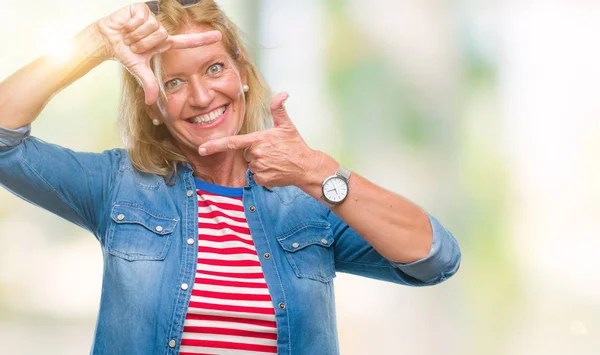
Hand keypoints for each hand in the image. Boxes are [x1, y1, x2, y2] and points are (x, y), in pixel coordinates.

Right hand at [95, 3, 221, 104]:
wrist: (107, 40)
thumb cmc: (125, 54)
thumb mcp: (139, 70)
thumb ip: (149, 84)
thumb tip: (150, 102)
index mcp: (165, 43)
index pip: (188, 42)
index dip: (203, 39)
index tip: (219, 36)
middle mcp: (161, 30)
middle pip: (162, 36)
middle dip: (144, 44)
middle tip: (134, 45)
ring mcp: (152, 18)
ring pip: (152, 28)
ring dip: (136, 36)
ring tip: (129, 36)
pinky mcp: (142, 9)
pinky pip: (142, 18)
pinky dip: (131, 25)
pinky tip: (126, 26)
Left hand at [198, 93, 322, 187]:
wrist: (306, 167)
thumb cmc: (296, 146)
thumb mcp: (287, 125)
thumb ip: (279, 109)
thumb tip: (283, 94)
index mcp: (258, 139)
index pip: (232, 142)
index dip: (214, 145)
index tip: (201, 148)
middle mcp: (256, 154)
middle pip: (246, 154)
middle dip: (255, 153)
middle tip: (272, 152)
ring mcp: (259, 168)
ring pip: (251, 165)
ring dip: (260, 164)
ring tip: (275, 161)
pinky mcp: (262, 179)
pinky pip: (256, 177)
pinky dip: (264, 175)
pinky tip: (275, 170)